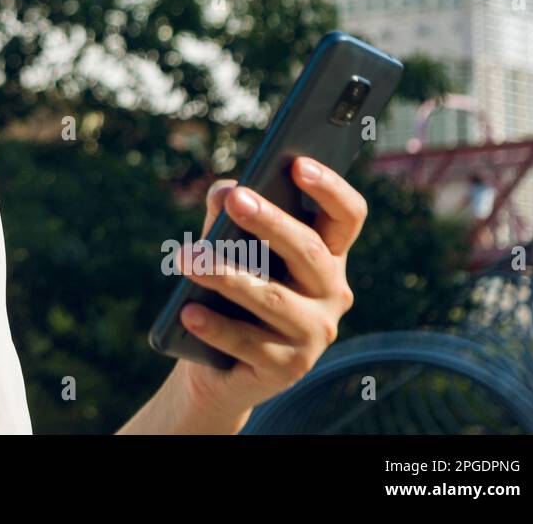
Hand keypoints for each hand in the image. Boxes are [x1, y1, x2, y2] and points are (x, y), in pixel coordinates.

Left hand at [172, 157, 363, 419]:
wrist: (217, 367)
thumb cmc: (227, 292)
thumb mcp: (228, 248)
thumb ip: (228, 215)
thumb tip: (224, 190)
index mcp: (327, 255)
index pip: (346, 216)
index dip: (330, 188)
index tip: (298, 164)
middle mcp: (332, 293)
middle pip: (310, 251)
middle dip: (271, 222)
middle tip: (235, 199)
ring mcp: (315, 334)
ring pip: (274, 298)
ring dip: (227, 275)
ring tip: (186, 258)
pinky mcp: (289, 369)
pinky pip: (250, 344)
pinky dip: (216, 327)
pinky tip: (189, 311)